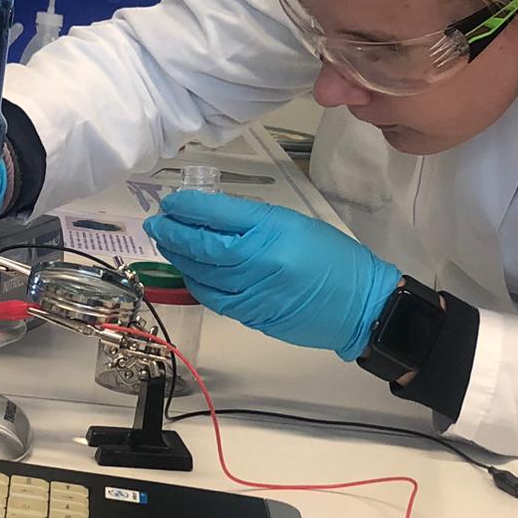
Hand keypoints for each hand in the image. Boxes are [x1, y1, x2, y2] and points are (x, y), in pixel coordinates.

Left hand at [145, 190, 400, 359]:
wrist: (360, 305)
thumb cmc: (333, 257)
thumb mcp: (295, 224)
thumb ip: (254, 221)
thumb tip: (212, 218)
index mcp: (271, 229)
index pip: (216, 214)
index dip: (187, 207)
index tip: (172, 203)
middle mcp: (257, 260)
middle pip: (201, 246)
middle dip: (173, 233)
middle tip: (158, 223)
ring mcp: (252, 291)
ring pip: (201, 274)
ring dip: (179, 259)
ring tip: (168, 245)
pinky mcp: (252, 315)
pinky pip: (214, 299)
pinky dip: (197, 284)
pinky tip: (191, 274)